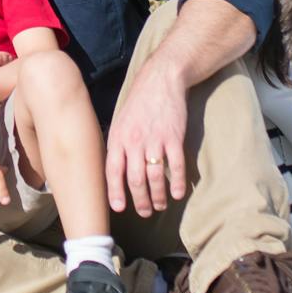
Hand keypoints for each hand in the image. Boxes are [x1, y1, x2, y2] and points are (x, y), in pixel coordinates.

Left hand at [105, 56, 188, 218]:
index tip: (119, 208)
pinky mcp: (174, 137)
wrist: (161, 80)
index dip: (115, 192)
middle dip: (140, 200)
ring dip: (158, 196)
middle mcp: (134, 141)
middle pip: (135, 179)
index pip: (113, 171)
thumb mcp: (120, 120)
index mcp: (118, 138)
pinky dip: (177, 182)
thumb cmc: (139, 102)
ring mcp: (155, 140)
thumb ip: (118, 144)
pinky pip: (176, 166)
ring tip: (161, 206)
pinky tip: (178, 193)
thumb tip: (115, 170)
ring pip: (155, 176)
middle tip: (145, 212)